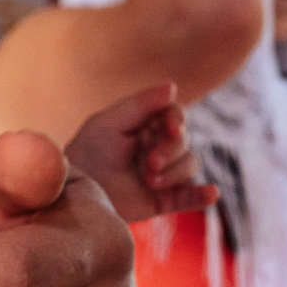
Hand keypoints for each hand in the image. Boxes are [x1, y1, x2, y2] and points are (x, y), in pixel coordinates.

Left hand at [65, 83, 214, 224]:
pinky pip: (190, 197)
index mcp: (145, 125)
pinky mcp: (163, 200)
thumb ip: (140, 104)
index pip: (174, 115)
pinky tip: (211, 193)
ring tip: (150, 181)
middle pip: (184, 142)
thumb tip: (173, 86)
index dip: (177, 121)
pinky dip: (203, 195)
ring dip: (174, 173)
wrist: (75, 193)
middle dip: (170, 151)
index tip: (172, 129)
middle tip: (149, 164)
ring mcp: (162, 173)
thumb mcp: (108, 122)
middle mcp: (158, 147)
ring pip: (189, 166)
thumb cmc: (86, 152)